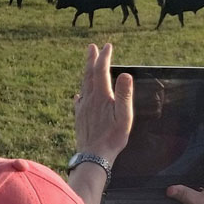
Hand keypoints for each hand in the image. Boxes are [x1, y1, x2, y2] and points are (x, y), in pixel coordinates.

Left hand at [73, 43, 132, 163]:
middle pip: (89, 75)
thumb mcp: (124, 116)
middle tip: (91, 47)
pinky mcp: (79, 118)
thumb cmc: (112, 138)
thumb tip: (125, 74)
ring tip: (88, 65)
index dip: (104, 57)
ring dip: (86, 73)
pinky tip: (79, 95)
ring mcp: (82, 108)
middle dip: (91, 60)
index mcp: (101, 96)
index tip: (107, 46)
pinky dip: (81, 93)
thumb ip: (124, 95)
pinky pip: (79, 101)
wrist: (93, 157)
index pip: (101, 71)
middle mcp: (89, 99)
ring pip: (83, 85)